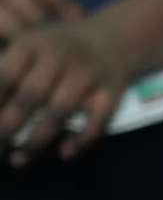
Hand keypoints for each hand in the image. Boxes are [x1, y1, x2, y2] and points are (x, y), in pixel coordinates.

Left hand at [0, 17, 128, 163]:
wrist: (114, 39)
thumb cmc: (57, 48)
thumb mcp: (28, 45)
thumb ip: (5, 71)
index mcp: (32, 45)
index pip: (5, 78)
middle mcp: (60, 57)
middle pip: (29, 97)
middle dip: (7, 127)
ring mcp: (88, 74)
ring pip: (59, 112)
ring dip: (36, 140)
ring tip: (18, 160)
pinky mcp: (112, 90)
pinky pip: (97, 120)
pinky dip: (82, 138)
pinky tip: (65, 152)